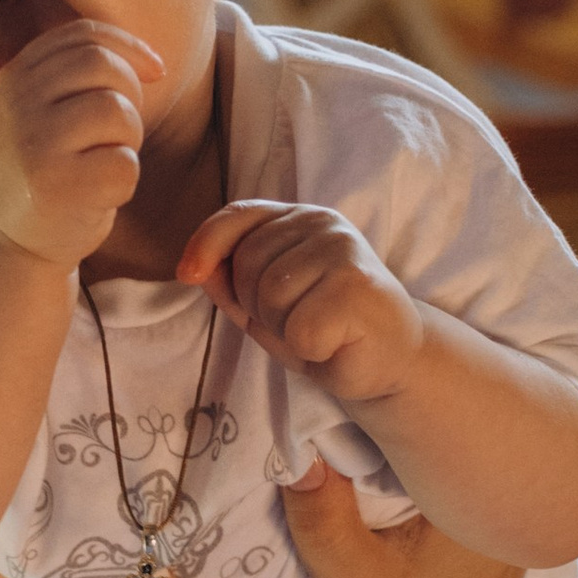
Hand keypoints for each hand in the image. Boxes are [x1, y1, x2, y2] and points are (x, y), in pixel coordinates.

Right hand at [0, 19, 162, 273]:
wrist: (9, 242)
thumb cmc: (45, 168)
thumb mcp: (44, 109)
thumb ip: (80, 74)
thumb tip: (154, 64)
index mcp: (17, 76)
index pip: (85, 35)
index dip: (129, 48)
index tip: (154, 72)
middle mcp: (19, 104)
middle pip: (105, 66)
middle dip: (130, 96)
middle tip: (118, 132)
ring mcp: (35, 144)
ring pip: (119, 113)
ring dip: (129, 140)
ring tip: (104, 162)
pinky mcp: (58, 186)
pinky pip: (125, 164)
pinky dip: (125, 182)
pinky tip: (99, 195)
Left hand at [179, 198, 427, 405]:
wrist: (389, 362)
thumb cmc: (324, 331)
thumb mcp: (264, 305)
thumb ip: (229, 282)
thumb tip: (193, 267)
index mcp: (299, 219)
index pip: (239, 215)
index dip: (206, 243)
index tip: (188, 273)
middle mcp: (323, 223)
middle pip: (246, 264)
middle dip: (258, 307)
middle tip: (298, 321)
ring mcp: (342, 250)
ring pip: (269, 297)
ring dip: (285, 330)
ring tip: (318, 331)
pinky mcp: (355, 287)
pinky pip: (299, 329)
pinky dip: (310, 350)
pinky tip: (336, 343)